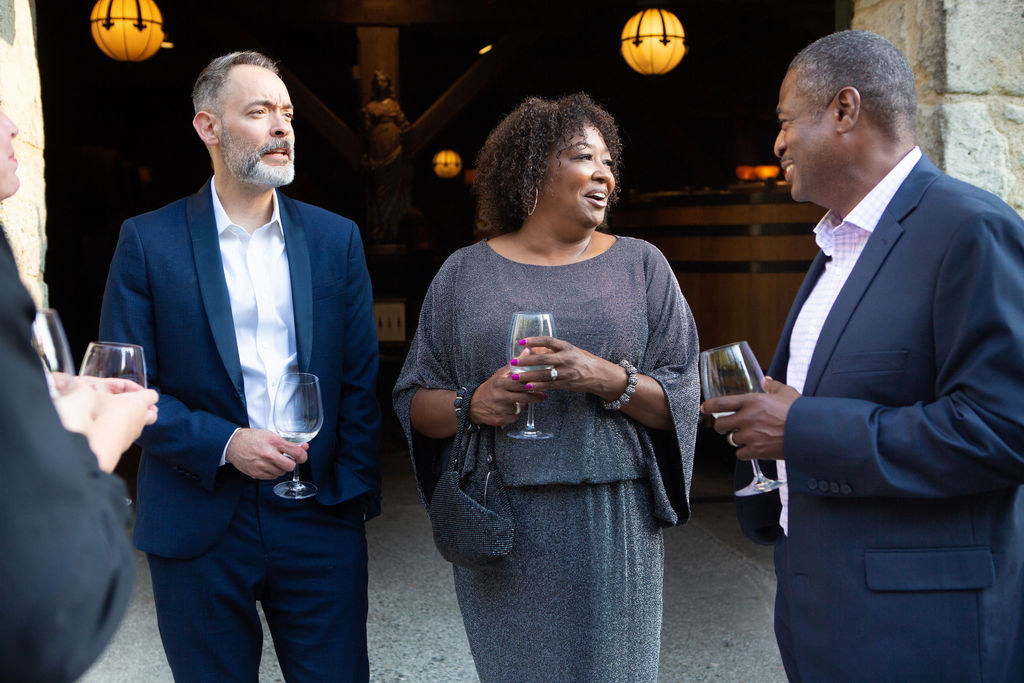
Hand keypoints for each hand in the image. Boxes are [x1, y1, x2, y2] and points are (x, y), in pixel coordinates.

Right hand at [53, 377, 159, 471]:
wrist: (95, 445)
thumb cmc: (96, 415)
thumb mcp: (88, 392)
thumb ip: (76, 384)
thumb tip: (58, 378)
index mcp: (137, 403)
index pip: (150, 395)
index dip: (143, 391)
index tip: (136, 391)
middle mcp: (140, 419)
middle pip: (152, 414)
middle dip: (145, 409)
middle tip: (134, 405)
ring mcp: (134, 434)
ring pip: (140, 426)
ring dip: (133, 419)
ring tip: (118, 415)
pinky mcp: (125, 446)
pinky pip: (128, 435)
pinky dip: (122, 431)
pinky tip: (110, 428)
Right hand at [225, 428, 308, 479]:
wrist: (233, 444)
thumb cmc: (252, 438)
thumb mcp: (271, 435)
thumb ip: (287, 443)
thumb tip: (304, 448)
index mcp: (274, 442)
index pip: (296, 452)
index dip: (303, 455)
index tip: (302, 456)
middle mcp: (268, 455)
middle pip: (290, 466)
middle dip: (291, 463)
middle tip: (287, 459)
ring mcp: (262, 465)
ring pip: (281, 473)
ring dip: (281, 468)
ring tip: (274, 460)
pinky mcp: (257, 473)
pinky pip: (272, 477)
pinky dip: (273, 472)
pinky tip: (267, 465)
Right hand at [467, 363, 545, 427]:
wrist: (473, 404)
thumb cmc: (490, 387)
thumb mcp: (500, 374)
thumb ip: (515, 364)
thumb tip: (527, 351)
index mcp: (500, 383)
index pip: (520, 382)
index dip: (532, 383)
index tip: (540, 383)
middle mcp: (500, 396)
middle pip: (523, 397)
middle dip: (535, 397)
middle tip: (542, 396)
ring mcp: (500, 409)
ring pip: (521, 408)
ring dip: (523, 406)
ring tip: (521, 402)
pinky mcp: (501, 420)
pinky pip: (515, 417)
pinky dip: (516, 414)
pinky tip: (512, 410)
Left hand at [510, 336, 625, 400]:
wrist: (598, 375)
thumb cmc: (582, 360)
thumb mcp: (570, 350)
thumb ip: (553, 350)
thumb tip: (533, 350)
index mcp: (567, 347)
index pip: (548, 341)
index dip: (534, 341)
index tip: (521, 342)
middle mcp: (566, 359)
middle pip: (543, 359)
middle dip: (526, 361)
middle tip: (513, 361)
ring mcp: (566, 372)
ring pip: (543, 374)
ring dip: (527, 376)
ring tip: (515, 376)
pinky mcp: (565, 384)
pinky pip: (548, 385)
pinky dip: (536, 386)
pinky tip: (526, 386)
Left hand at [700, 377, 799, 460]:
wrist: (811, 432)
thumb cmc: (799, 411)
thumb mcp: (786, 392)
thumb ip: (772, 385)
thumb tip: (765, 380)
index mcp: (752, 401)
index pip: (721, 403)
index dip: (709, 406)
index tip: (705, 408)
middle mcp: (747, 418)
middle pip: (720, 425)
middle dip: (722, 426)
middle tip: (728, 426)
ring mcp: (750, 435)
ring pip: (731, 440)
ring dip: (737, 439)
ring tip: (749, 436)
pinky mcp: (756, 450)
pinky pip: (740, 453)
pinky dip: (745, 452)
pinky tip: (754, 447)